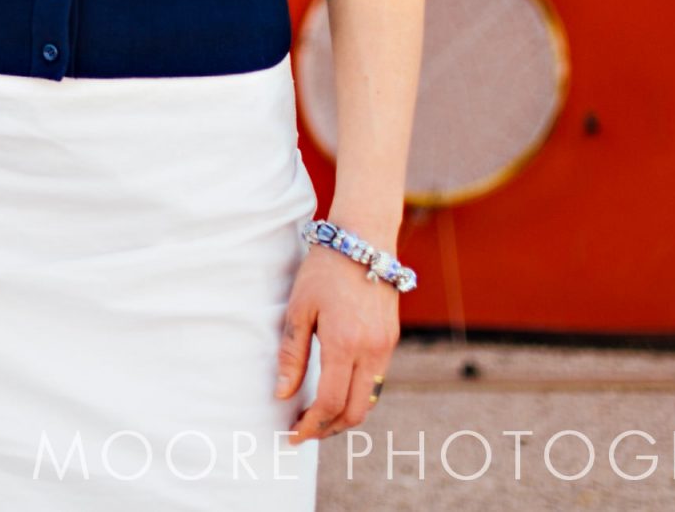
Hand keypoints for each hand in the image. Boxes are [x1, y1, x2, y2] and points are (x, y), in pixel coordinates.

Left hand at [277, 243, 398, 442]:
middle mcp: (371, 351)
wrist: (364, 241)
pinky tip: (336, 391)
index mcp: (344, 344)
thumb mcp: (299, 308)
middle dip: (328, 429)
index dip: (310, 426)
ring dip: (344, 415)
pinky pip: (376, 381)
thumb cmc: (324, 270)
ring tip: (316, 416)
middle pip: (354, 411)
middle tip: (303, 431)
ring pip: (369, 400)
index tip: (292, 434)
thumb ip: (292, 354)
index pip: (329, 403)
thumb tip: (283, 394)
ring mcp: (385, 347)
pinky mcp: (391, 341)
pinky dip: (356, 395)